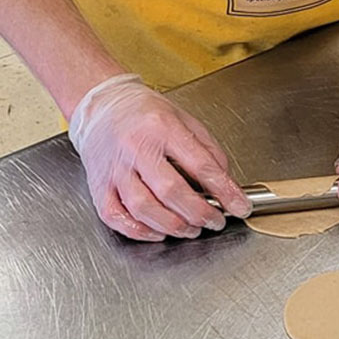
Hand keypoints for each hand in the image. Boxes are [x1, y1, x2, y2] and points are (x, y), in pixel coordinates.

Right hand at [68, 74, 250, 240]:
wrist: (102, 106)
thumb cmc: (145, 114)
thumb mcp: (185, 120)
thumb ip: (208, 150)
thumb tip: (225, 182)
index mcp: (162, 128)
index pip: (200, 165)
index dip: (224, 191)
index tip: (240, 207)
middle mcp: (136, 148)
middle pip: (171, 191)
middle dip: (199, 213)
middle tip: (215, 222)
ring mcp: (114, 169)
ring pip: (143, 207)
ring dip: (172, 226)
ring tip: (191, 230)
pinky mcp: (98, 185)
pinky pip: (115, 215)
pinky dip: (138, 230)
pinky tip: (158, 232)